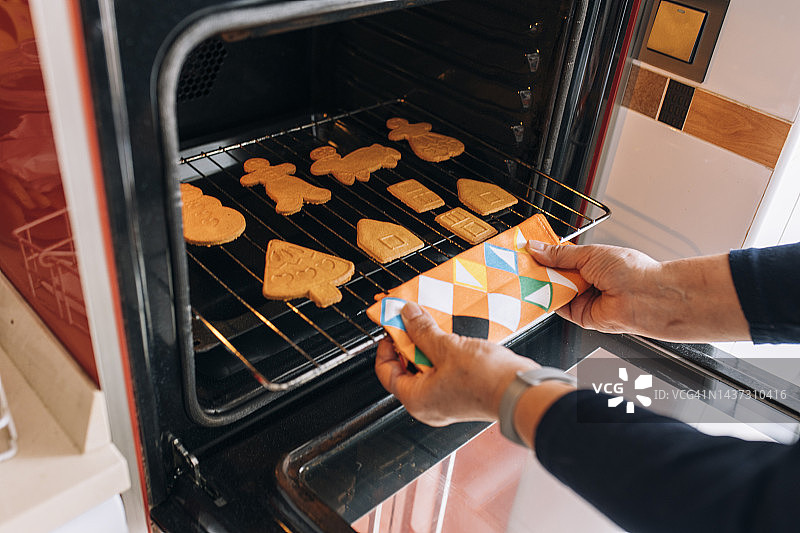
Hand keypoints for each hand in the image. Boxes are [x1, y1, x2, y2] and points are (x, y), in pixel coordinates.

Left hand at [374, 302, 536, 425]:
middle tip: (415, 322)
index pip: (386, 372)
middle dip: (411, 343)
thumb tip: (407, 315)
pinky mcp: (462, 394)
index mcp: (416, 399)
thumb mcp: (447, 347)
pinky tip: (452, 339)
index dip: (386, 347)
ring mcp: (446, 401)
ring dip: (429, 346)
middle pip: (407, 369)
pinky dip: (444, 355)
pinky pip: (444, 372)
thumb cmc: (485, 380)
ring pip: (428, 369)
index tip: (393, 328)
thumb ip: (423, 330)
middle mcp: (428, 405)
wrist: (520, 392)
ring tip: (435, 327)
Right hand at [526, 241, 749, 341]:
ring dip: (540, 284)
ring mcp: (582, 298)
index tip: (526, 250)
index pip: (559, 257)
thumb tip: (537, 248)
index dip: (543, 254)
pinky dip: (545, 300)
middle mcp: (586, 280)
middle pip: (553, 275)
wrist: (646, 296)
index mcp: (590, 261)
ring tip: (524, 275)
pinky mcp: (579, 316)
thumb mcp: (589, 254)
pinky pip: (556, 307)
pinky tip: (535, 291)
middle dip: (538, 269)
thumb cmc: (630, 270)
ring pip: (552, 290)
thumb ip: (559, 254)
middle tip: (520, 263)